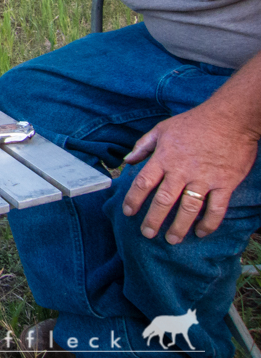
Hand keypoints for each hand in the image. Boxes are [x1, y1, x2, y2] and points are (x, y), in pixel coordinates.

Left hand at [122, 104, 258, 243]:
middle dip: (153, 220)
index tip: (128, 212)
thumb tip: (127, 160)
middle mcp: (182, 171)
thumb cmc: (194, 122)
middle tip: (147, 234)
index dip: (133, 200)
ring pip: (188, 209)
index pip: (143, 183)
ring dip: (179, 227)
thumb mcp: (162, 129)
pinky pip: (216, 208)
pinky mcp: (225, 183)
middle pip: (163, 201)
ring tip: (172, 240)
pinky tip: (201, 232)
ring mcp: (204, 179)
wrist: (230, 118)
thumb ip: (143, 145)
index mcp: (164, 158)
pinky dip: (209, 223)